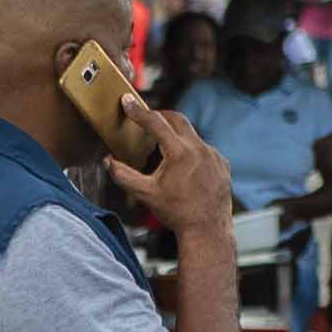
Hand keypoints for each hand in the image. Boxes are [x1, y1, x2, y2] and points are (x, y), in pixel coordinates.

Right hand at [106, 98, 230, 240]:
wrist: (207, 230)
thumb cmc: (176, 213)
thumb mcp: (145, 195)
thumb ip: (123, 175)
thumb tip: (108, 161)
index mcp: (179, 153)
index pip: (155, 122)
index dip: (138, 111)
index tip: (127, 101)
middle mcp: (199, 149)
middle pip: (177, 119)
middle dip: (160, 116)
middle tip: (147, 118)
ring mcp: (214, 155)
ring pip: (191, 136)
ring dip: (176, 138)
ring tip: (164, 153)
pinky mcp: (223, 163)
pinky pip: (205, 150)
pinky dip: (192, 152)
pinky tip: (186, 169)